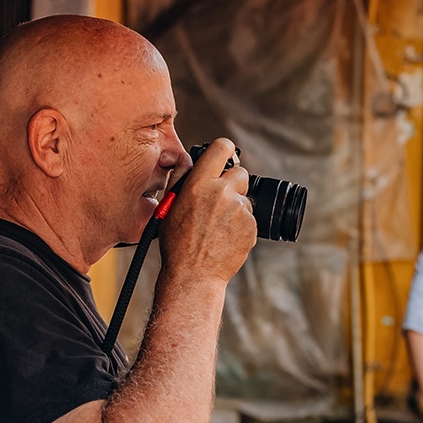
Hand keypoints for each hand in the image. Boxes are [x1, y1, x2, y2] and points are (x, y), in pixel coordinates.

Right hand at [159, 139, 255, 286]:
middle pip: (241, 173)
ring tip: (218, 227)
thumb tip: (189, 159)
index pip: (221, 148)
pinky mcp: (252, 226)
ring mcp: (240, 210)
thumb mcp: (170, 207)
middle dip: (233, 183)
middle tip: (220, 200)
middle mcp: (222, 192)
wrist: (193, 275)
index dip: (225, 149)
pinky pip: (250, 218)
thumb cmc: (177, 243)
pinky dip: (241, 225)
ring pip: (245, 199)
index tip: (225, 154)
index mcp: (200, 184)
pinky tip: (225, 237)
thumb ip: (181, 178)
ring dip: (236, 207)